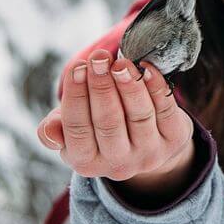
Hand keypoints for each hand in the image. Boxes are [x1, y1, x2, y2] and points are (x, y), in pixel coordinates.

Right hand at [36, 49, 194, 183]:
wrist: (145, 142)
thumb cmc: (98, 127)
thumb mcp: (70, 131)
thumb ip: (54, 129)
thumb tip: (49, 131)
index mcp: (85, 162)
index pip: (77, 129)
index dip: (77, 96)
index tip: (78, 67)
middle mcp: (118, 165)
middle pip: (108, 123)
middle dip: (102, 87)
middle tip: (99, 58)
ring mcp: (148, 154)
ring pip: (139, 116)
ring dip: (129, 86)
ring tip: (121, 62)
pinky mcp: (173, 141)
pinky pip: (166, 111)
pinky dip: (157, 88)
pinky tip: (146, 69)